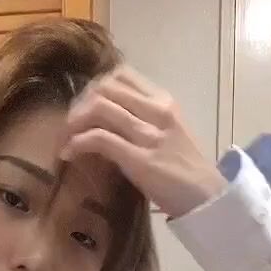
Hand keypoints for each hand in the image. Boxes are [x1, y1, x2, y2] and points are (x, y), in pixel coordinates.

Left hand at [60, 65, 225, 217]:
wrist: (205, 196)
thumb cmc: (185, 168)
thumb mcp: (168, 132)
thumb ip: (143, 119)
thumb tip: (107, 118)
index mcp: (163, 101)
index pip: (121, 75)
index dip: (95, 87)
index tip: (84, 106)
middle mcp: (156, 111)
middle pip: (105, 89)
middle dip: (79, 105)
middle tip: (69, 125)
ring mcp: (148, 134)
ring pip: (99, 109)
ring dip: (73, 123)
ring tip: (65, 139)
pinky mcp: (139, 159)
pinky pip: (99, 139)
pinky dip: (77, 143)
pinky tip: (69, 154)